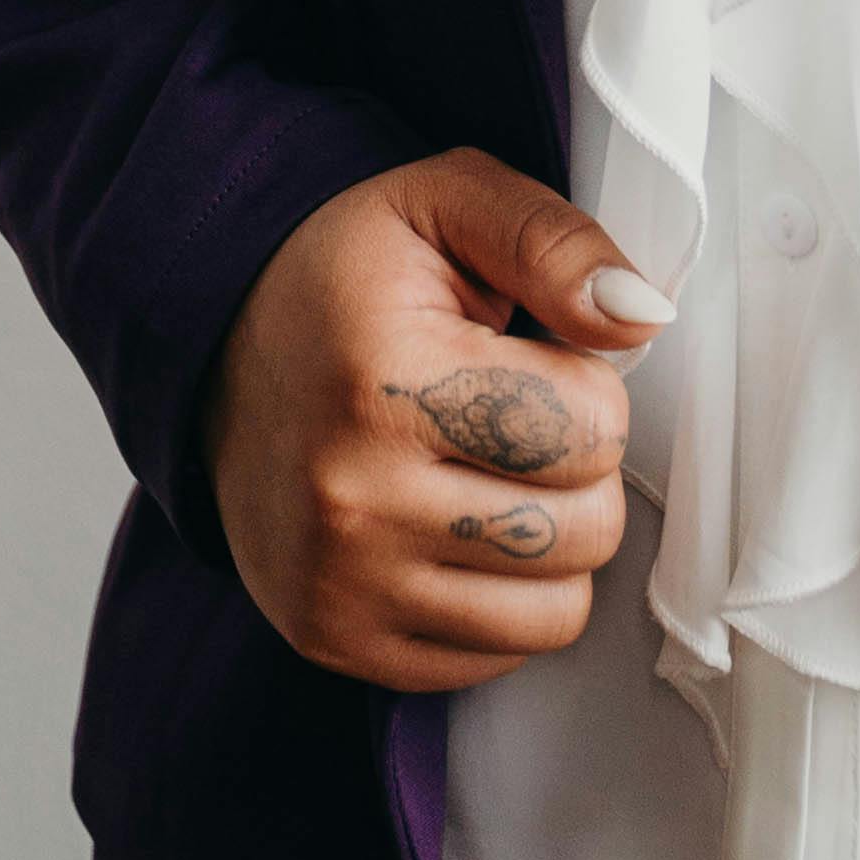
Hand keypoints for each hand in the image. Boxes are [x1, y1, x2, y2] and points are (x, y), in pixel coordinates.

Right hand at [201, 148, 672, 691]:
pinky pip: (496, 659)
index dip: (591, 386)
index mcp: (385, 383)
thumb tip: (644, 314)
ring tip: (496, 479)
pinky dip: (505, 602)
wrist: (215, 348)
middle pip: (586, 530)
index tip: (536, 362)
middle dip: (580, 470)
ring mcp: (340, 586)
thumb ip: (555, 244)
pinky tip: (461, 533)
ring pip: (556, 612)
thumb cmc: (345, 274)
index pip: (593, 429)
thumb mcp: (446, 200)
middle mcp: (354, 500)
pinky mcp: (335, 641)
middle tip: (521, 425)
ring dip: (551, 543)